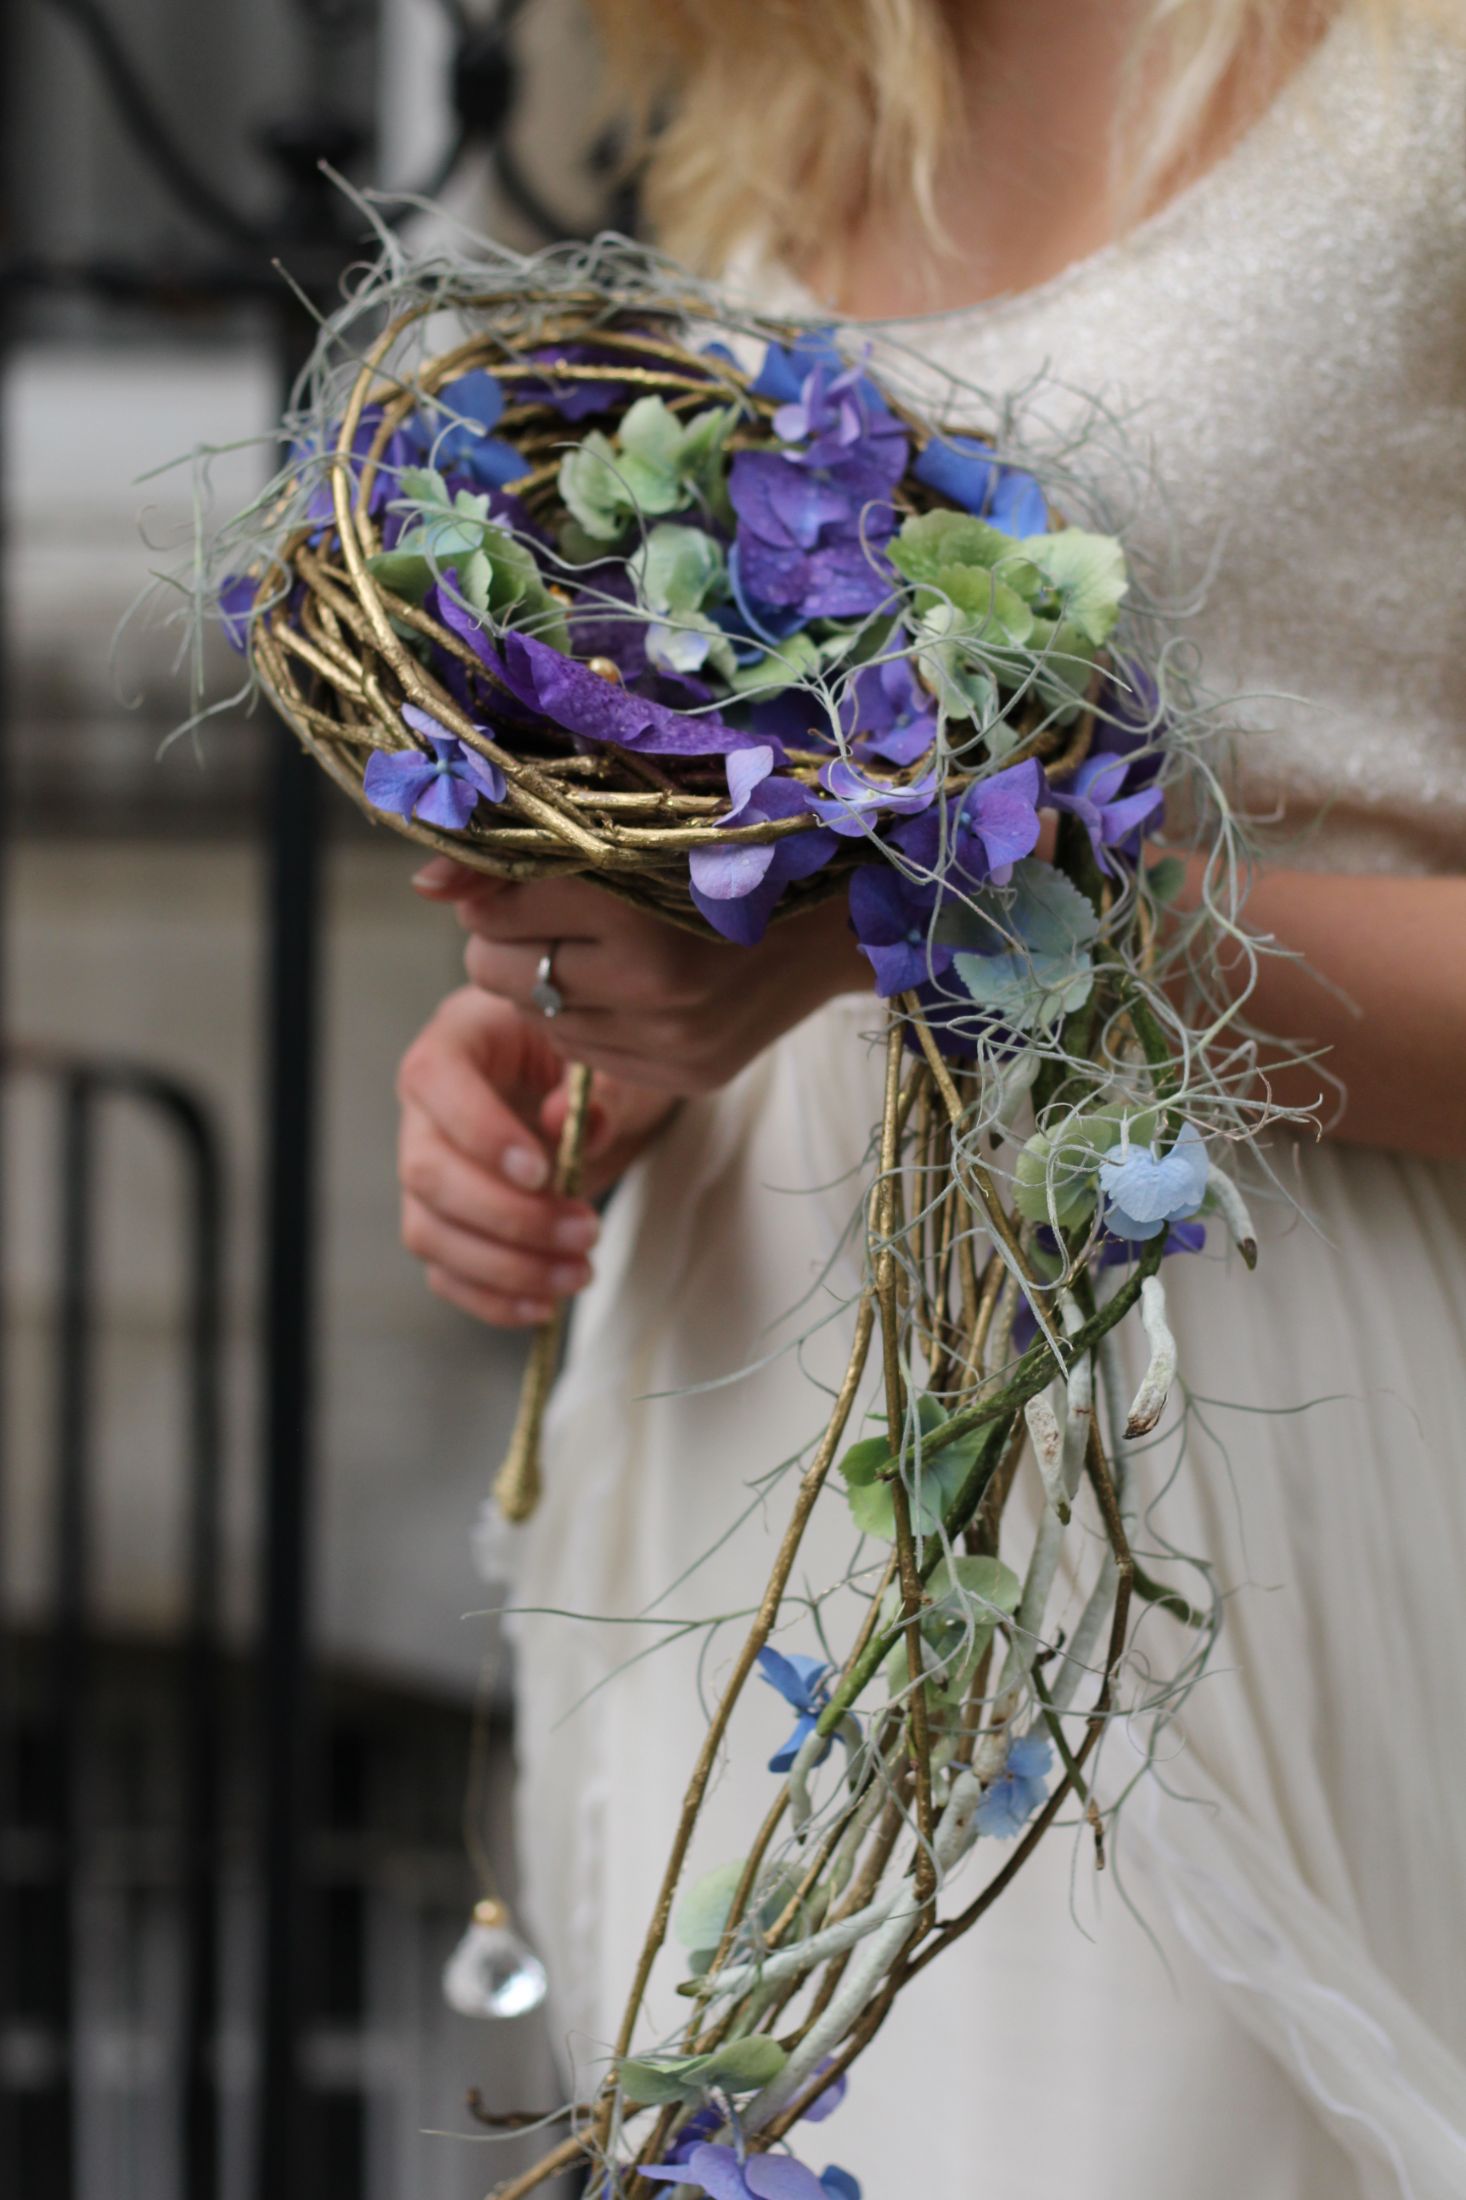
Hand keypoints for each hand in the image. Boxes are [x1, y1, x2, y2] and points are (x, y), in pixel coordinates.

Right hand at [396, 987, 676, 1328]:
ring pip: (429, 1230)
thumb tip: (564, 1122)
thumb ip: (597, 1086)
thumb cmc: (597, 1059)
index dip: (479, 1132)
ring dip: (504, 1267)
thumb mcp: (611, 1058)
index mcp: (459, 1038)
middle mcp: (426, 1107)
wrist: (595, 1090)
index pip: (435, 1078)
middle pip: (427, 1171)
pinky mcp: (443, 1220)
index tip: (543, 1172)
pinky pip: (445, 1270)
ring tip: (578, 1272)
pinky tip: (545, 1304)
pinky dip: (492, 1299)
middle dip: (507, 1216)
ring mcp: (427, 1167)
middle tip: (585, 1231)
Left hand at [412, 857, 871, 1093]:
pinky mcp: (681, 1079)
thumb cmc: (738, 840)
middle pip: (498, 969)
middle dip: (507, 939)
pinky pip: (579, 1052)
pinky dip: (583, 1017)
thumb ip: (532, 842)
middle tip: (554, 913)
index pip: (497, 905)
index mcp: (641, 901)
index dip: (496, 886)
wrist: (848, 915)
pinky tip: (625, 986)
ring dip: (542, 980)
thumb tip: (427, 883)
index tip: (525, 870)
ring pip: (532, 1016)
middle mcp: (652, 981)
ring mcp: (668, 1040)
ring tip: (596, 947)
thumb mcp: (642, 815)